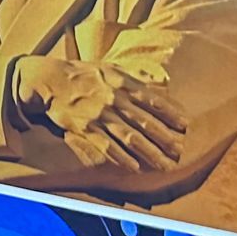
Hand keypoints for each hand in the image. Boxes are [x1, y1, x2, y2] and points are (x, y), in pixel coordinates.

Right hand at [15, 56, 186, 172]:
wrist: (50, 79)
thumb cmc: (82, 73)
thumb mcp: (110, 67)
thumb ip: (133, 79)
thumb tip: (159, 87)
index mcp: (122, 82)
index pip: (153, 100)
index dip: (171, 114)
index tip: (185, 126)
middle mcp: (114, 99)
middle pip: (146, 123)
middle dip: (166, 139)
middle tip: (181, 151)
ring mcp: (100, 115)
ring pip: (131, 138)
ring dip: (151, 154)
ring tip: (165, 165)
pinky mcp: (86, 128)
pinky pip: (108, 147)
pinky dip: (123, 159)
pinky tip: (136, 168)